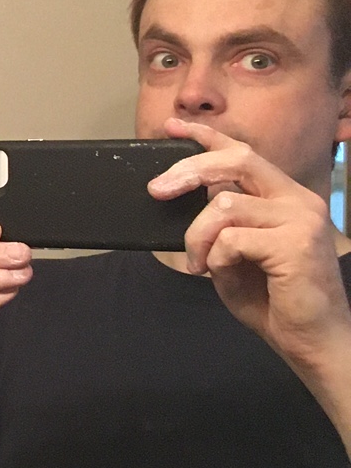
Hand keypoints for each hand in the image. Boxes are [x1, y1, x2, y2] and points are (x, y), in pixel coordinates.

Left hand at [152, 119, 350, 380]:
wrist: (310, 340)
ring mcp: (301, 219)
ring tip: (198, 264)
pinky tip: (218, 274)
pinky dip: (213, 256)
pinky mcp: (296, 243)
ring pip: (224, 204)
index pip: (243, 152)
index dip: (206, 137)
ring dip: (196, 236)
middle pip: (235, 161)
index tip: (171, 127)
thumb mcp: (235, 252)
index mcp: (284, 197)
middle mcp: (297, 200)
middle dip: (187, 171)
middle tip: (156, 191)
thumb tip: (190, 194)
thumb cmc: (273, 299)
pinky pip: (231, 237)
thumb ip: (221, 223)